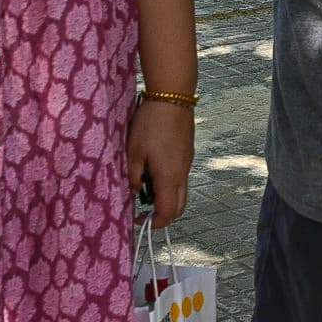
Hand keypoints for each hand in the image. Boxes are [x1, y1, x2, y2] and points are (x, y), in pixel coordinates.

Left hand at [129, 96, 191, 226]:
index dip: (154, 223)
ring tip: (146, 190)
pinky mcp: (188, 154)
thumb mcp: (133, 151)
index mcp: (168, 177)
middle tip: (144, 212)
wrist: (173, 98)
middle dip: (163, 216)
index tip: (138, 221)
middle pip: (179, 208)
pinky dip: (170, 185)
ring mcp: (187, 164)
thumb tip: (135, 191)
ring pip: (182, 193)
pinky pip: (181, 179)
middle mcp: (182, 174)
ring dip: (167, 200)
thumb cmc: (150, 124)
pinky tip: (154, 172)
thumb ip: (133, 176)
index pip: (167, 213)